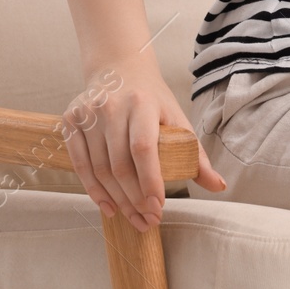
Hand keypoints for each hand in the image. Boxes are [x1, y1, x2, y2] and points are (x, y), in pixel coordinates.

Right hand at [61, 53, 226, 232]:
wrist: (119, 69)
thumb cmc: (152, 99)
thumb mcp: (177, 118)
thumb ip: (196, 154)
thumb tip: (219, 186)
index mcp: (141, 103)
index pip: (143, 147)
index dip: (150, 180)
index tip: (158, 207)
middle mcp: (111, 106)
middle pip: (120, 164)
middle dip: (135, 199)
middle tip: (148, 219)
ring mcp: (87, 114)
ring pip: (100, 169)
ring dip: (117, 200)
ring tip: (133, 217)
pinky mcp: (71, 122)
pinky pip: (80, 165)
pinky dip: (94, 191)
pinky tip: (108, 206)